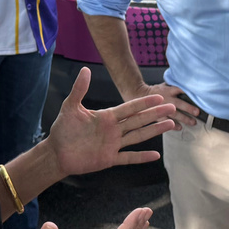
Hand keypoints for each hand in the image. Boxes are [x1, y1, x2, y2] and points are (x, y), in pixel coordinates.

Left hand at [46, 68, 176, 176]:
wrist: (57, 152)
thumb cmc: (63, 129)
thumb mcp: (70, 107)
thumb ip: (79, 89)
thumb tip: (85, 69)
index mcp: (106, 116)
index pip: (129, 108)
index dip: (144, 103)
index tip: (160, 97)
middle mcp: (113, 130)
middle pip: (139, 120)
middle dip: (155, 114)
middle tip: (172, 108)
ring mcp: (113, 144)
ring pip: (138, 136)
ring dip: (154, 131)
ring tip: (170, 124)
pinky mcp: (109, 159)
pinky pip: (129, 158)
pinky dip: (141, 157)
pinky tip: (155, 156)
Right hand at [123, 81, 198, 129]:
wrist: (138, 94)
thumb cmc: (154, 91)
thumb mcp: (164, 85)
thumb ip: (174, 85)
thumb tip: (186, 82)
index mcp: (169, 90)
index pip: (180, 89)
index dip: (189, 92)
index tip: (198, 95)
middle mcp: (166, 99)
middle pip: (179, 103)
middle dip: (188, 108)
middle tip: (197, 112)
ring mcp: (162, 107)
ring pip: (174, 114)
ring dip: (184, 118)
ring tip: (192, 122)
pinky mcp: (157, 115)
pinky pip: (166, 121)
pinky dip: (173, 125)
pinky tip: (179, 127)